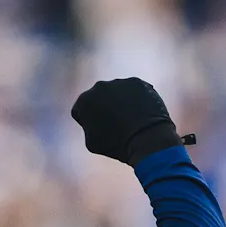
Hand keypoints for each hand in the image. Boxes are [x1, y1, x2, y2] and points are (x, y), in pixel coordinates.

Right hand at [70, 78, 193, 165]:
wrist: (145, 137)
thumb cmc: (116, 144)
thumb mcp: (92, 143)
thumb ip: (88, 127)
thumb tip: (93, 120)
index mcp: (84, 101)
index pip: (80, 111)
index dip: (87, 123)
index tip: (98, 132)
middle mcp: (99, 86)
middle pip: (98, 98)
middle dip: (103, 108)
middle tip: (114, 124)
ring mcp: (119, 82)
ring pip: (116, 92)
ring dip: (119, 102)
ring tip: (129, 120)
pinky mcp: (137, 82)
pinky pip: (133, 91)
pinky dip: (135, 99)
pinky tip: (140, 114)